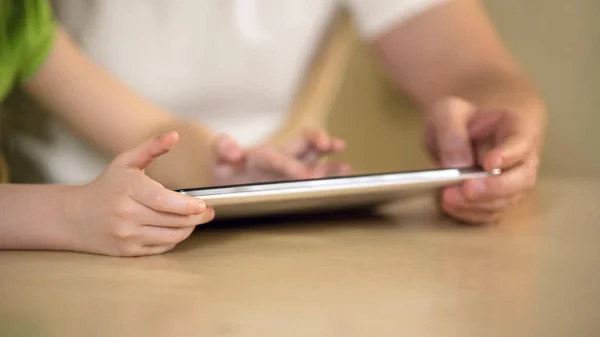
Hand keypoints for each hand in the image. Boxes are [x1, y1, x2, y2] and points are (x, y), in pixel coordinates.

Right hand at [65, 132, 213, 256]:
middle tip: (207, 212)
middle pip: (172, 220)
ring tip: (194, 220)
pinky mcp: (128, 252)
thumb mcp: (125, 162)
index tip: (202, 204)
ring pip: (170, 237)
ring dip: (188, 229)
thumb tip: (174, 136)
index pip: (163, 200)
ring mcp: (127, 235)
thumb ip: (151, 148)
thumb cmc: (106, 186)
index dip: (186, 205)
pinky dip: (174, 239)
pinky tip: (177, 229)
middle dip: (195, 217)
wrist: (74, 217)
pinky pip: (161, 248)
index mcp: (128, 190)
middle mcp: (126, 215)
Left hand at [212, 128, 350, 184]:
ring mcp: (295, 169)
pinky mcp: (301, 180)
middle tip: (331, 144)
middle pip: (304, 141)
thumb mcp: (219, 160)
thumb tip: (234, 150)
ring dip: (331, 161)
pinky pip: (320, 173)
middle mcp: (285, 158)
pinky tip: (345, 175)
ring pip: (317, 159)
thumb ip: (222, 149)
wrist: (230, 182)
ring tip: (346, 167)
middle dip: (317, 140)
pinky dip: (333, 173)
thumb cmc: (227, 171)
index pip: (278, 155)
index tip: (301, 176)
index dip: (289, 163)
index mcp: (264, 153)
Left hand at [423, 97, 543, 223]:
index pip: (521, 143)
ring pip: (507, 200)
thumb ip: (451, 134)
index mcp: (515, 128)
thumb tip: (457, 165)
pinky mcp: (496, 200)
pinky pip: (491, 213)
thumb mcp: (448, 113)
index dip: (508, 155)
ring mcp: (512, 182)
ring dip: (478, 204)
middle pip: (522, 178)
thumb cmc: (459, 118)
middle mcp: (522, 159)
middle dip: (495, 187)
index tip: (489, 162)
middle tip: (468, 188)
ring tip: (449, 197)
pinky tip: (451, 206)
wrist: (457, 131)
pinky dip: (471, 214)